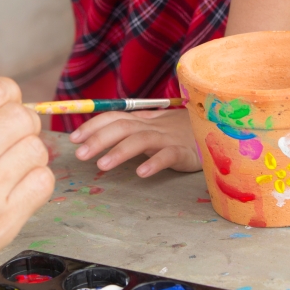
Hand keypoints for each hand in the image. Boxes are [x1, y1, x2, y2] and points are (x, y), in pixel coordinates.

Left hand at [70, 109, 200, 176]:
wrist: (216, 131)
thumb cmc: (179, 133)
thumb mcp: (153, 128)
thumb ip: (130, 131)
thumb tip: (97, 139)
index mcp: (143, 119)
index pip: (113, 116)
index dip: (92, 125)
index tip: (73, 139)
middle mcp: (152, 126)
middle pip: (122, 126)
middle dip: (98, 139)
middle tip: (80, 155)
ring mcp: (168, 138)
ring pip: (140, 140)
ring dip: (119, 151)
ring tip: (102, 166)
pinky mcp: (184, 152)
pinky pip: (168, 155)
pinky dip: (154, 163)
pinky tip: (141, 173)